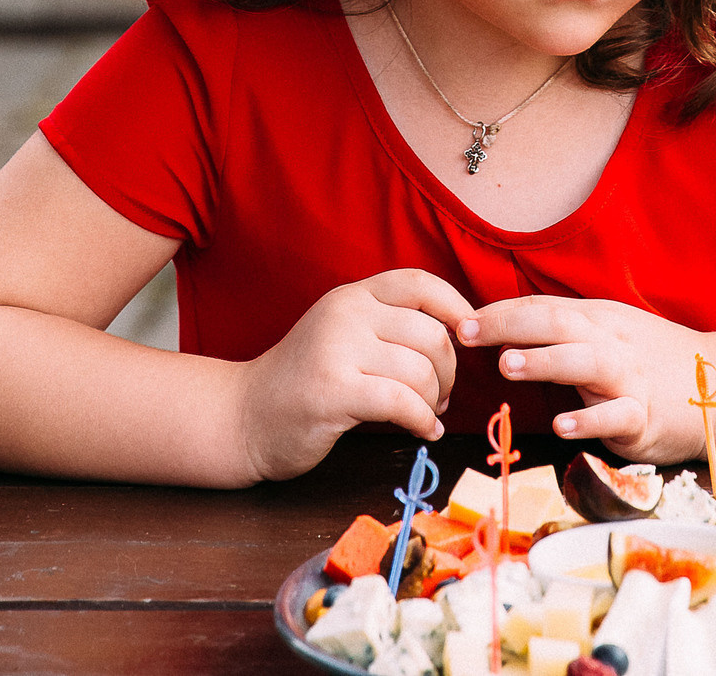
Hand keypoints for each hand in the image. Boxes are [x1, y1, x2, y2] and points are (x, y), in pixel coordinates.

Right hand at [241, 269, 471, 480]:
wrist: (245, 416)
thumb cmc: (306, 379)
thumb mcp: (345, 334)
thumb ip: (390, 325)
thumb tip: (460, 333)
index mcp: (353, 296)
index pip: (420, 284)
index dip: (456, 307)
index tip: (470, 337)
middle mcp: (345, 313)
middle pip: (431, 335)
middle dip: (449, 372)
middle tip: (441, 395)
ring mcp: (337, 350)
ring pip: (420, 372)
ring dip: (435, 401)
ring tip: (427, 414)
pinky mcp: (333, 391)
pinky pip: (402, 402)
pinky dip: (422, 421)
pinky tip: (424, 432)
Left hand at [460, 296, 704, 464]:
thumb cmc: (648, 362)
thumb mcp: (606, 335)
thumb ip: (561, 333)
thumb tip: (500, 331)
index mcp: (597, 319)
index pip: (542, 309)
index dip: (501, 313)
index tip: (459, 322)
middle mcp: (610, 342)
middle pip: (558, 325)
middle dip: (511, 326)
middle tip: (468, 334)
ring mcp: (629, 378)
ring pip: (585, 363)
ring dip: (545, 362)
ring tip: (508, 365)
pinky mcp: (644, 416)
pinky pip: (616, 416)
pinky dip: (590, 419)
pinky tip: (563, 426)